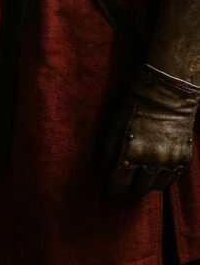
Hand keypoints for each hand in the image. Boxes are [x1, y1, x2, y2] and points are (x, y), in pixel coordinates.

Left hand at [105, 64, 198, 198]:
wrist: (166, 95)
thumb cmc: (135, 107)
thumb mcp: (114, 125)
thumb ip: (108, 151)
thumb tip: (105, 172)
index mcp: (131, 153)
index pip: (119, 184)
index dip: (114, 192)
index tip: (111, 194)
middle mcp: (152, 162)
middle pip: (138, 190)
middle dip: (129, 192)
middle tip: (124, 191)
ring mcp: (170, 162)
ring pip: (155, 187)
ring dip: (145, 186)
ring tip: (139, 182)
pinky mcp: (184, 160)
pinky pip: (171, 180)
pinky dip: (162, 180)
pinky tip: (154, 174)